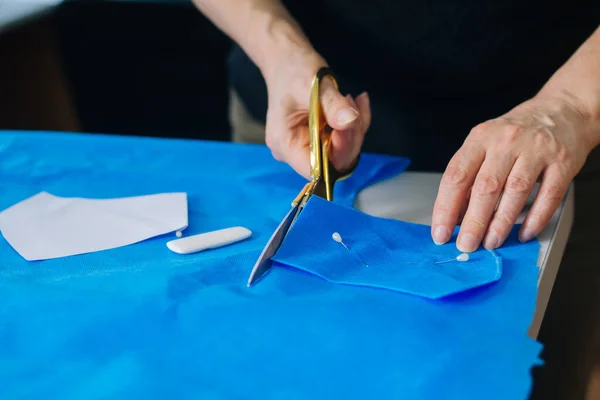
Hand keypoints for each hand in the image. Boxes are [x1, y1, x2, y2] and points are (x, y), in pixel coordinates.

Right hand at [262, 49, 370, 177]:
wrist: (286, 61)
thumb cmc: (292, 70)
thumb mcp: (313, 84)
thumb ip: (333, 105)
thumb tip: (351, 121)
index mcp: (285, 143)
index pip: (316, 168)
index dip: (338, 153)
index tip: (350, 125)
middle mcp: (293, 152)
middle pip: (332, 162)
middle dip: (351, 137)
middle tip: (355, 106)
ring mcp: (305, 148)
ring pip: (341, 152)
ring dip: (355, 128)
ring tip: (354, 100)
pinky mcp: (317, 141)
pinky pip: (341, 142)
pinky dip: (352, 124)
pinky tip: (354, 102)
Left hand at [432, 93, 598, 251]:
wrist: (562, 110)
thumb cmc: (516, 133)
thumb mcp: (485, 143)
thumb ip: (470, 174)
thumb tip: (454, 214)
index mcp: (480, 138)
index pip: (456, 175)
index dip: (446, 207)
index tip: (440, 231)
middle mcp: (506, 142)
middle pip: (485, 186)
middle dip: (473, 221)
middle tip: (466, 244)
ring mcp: (536, 150)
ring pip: (515, 191)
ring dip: (501, 223)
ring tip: (491, 242)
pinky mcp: (562, 161)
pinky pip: (548, 195)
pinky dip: (535, 217)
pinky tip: (525, 233)